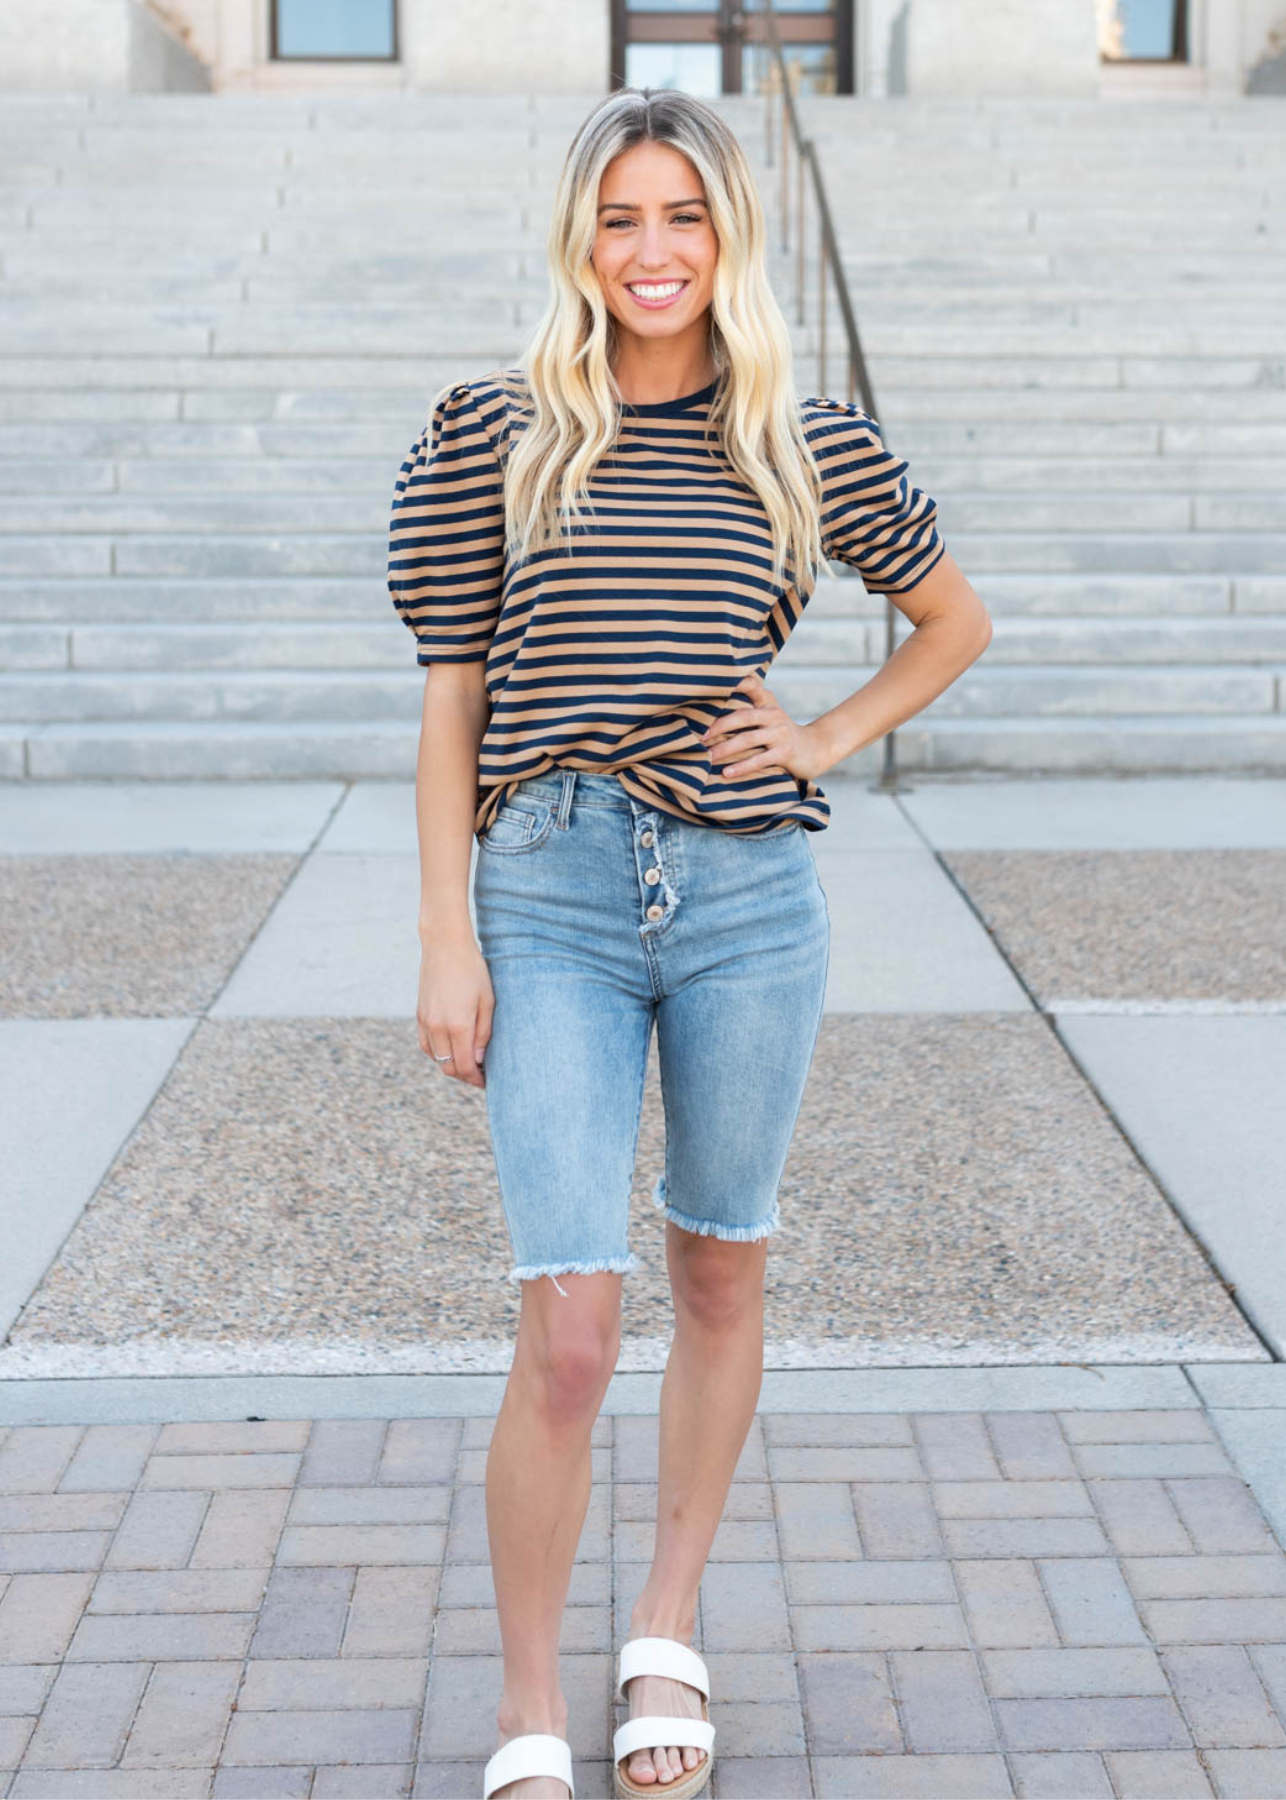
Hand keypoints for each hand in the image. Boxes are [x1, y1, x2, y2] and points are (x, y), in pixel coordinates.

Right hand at [417, 934, 493, 1089]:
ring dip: (450, 1065)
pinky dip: (437, 1053)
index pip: (464, 1066)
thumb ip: (483, 1033)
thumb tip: (477, 1060)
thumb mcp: (487, 1001)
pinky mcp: (419, 1015)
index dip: (475, 1079)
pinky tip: (450, 1049)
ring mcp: (425, 1021)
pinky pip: (426, 1045)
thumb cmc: (473, 971)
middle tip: (479, 1074)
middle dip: (464, 1076)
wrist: (445, 945)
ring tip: (467, 1062)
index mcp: (458, 1025)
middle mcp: (438, 1027)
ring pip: (436, 1058)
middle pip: (448, 1067)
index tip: (486, 1081)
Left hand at [698, 671, 830, 781]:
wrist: (815, 749)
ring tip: (706, 757)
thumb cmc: (780, 733)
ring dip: (725, 749)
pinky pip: (760, 760)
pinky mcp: (785, 753)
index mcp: (767, 702)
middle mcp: (774, 714)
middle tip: (699, 737)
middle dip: (718, 726)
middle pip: (742, 716)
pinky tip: (726, 773)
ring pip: (748, 739)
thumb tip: (708, 716)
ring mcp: (780, 733)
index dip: (736, 681)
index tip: (715, 681)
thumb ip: (747, 710)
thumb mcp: (768, 716)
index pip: (752, 686)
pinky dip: (742, 767)